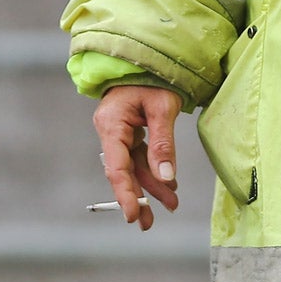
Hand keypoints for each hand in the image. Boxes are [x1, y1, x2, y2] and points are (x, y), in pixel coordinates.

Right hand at [92, 84, 181, 230]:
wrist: (148, 57)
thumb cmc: (154, 78)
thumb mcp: (163, 109)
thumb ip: (163, 144)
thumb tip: (166, 178)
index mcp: (111, 124)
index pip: (117, 167)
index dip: (125, 194)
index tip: (132, 215)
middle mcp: (110, 130)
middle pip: (122, 172)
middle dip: (138, 197)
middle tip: (148, 223)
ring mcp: (118, 131)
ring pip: (133, 166)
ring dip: (150, 186)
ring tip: (170, 205)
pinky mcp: (129, 131)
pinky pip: (139, 156)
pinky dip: (154, 170)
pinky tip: (168, 185)